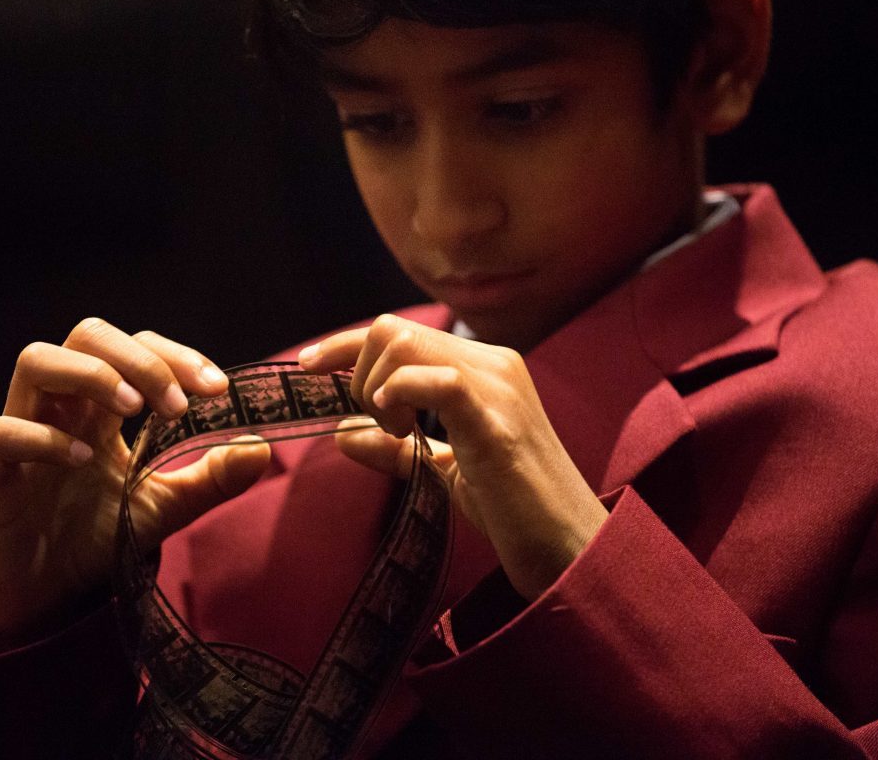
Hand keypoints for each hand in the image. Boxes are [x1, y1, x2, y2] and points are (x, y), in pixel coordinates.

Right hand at [0, 319, 269, 657]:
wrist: (46, 597)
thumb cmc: (98, 537)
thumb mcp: (166, 506)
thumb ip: (211, 478)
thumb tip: (261, 446)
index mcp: (102, 405)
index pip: (136, 348)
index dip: (175, 357)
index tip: (217, 391)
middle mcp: (62, 406)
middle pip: (87, 335)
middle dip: (138, 359)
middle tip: (177, 405)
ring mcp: (23, 431)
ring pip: (36, 361)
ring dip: (90, 374)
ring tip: (132, 409)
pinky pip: (5, 432)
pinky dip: (45, 437)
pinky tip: (83, 460)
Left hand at [299, 314, 606, 599]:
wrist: (569, 548)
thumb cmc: (512, 508)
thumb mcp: (444, 470)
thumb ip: (396, 448)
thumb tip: (341, 433)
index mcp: (482, 368)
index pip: (399, 331)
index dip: (345, 344)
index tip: (308, 367)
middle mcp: (492, 363)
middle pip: (391, 329)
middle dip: (359, 375)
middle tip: (381, 427)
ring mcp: (498, 387)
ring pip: (404, 344)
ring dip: (377, 389)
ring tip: (398, 433)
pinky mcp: (497, 421)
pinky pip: (438, 380)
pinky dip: (399, 395)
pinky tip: (398, 427)